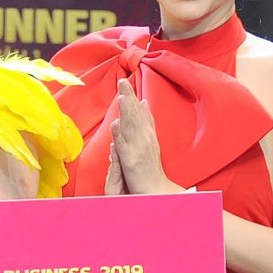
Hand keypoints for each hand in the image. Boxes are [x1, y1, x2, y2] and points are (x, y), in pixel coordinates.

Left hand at [111, 80, 170, 194]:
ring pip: (131, 127)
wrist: (156, 191)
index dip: (133, 97)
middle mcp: (145, 140)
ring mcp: (139, 150)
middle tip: (122, 81)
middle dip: (129, 98)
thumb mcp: (150, 142)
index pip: (141, 112)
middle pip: (136, 115)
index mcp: (148, 135)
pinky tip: (116, 124)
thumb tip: (143, 103)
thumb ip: (146, 122)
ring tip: (121, 96)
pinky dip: (121, 134)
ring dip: (126, 111)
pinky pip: (125, 146)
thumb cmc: (151, 169)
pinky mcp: (132, 162)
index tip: (127, 82)